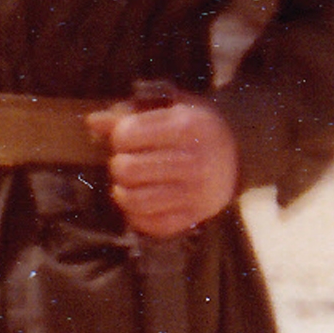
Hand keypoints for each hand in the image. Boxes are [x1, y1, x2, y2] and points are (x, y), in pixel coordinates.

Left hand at [86, 94, 239, 239]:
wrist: (240, 151)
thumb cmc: (196, 126)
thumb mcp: (170, 107)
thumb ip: (130, 112)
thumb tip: (93, 122)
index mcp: (186, 127)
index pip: (127, 134)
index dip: (118, 136)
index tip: (127, 137)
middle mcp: (193, 161)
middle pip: (126, 169)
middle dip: (118, 164)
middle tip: (128, 161)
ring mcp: (196, 193)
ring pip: (134, 200)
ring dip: (122, 191)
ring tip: (128, 183)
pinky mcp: (196, 216)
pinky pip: (152, 225)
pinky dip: (137, 216)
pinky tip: (140, 202)